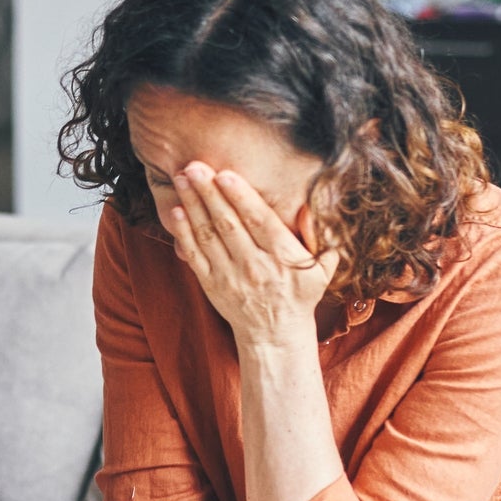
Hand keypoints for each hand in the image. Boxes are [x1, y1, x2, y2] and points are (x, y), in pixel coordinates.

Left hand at [162, 160, 339, 347]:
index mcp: (283, 257)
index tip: (225, 174)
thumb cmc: (300, 292)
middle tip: (194, 166)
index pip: (260, 222)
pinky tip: (176, 211)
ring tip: (182, 178)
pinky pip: (195, 255)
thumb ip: (320, 235)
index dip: (241, 197)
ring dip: (193, 205)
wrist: (275, 333)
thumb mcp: (323, 266)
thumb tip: (308, 208)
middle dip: (210, 192)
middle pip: (228, 224)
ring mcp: (230, 277)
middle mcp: (255, 266)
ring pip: (208, 235)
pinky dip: (184, 233)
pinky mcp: (212, 285)